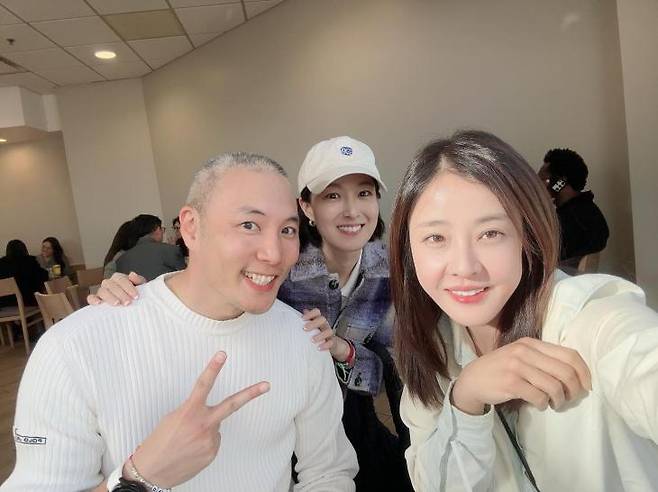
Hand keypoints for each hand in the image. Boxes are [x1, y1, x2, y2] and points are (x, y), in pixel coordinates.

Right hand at [87, 271, 145, 305]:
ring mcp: (102, 291)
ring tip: (117, 303)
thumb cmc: (135, 294)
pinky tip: (98, 303)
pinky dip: (93, 299)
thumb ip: (138, 280)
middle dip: (120, 293)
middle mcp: (109, 283)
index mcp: (119, 278)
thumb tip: (132, 274)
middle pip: (111, 285)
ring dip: (109, 297)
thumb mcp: (140, 286)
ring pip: (102, 291)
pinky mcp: (96, 299)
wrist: (133, 303)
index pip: (121, 279)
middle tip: (128, 302)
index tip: (135, 296)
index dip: (128, 287)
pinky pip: (90, 298)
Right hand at [128, 352, 268, 487]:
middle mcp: (203, 424)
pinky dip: (204, 441)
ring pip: (215, 426)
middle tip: (267, 385)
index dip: (213, 368)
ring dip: (205, 428)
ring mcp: (210, 440)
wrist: (152, 471)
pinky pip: (212, 440)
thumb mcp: (172, 418)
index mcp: (189, 412)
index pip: (203, 385)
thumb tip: (210, 413)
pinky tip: (191, 448)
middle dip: (251, 393)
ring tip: (187, 439)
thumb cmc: (159, 441)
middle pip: (232, 404)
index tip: (222, 354)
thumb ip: (194, 411)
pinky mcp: (212, 452)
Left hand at [302, 308, 340, 355]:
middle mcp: (325, 325)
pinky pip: (331, 342)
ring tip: (312, 340)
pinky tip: (318, 348)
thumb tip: (300, 313)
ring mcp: (329, 333)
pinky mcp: (332, 342)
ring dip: (320, 335)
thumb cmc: (317, 333)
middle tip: (304, 328)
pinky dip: (325, 345)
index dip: (310, 314)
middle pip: (322, 319)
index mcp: (319, 320)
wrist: (331, 343)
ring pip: (328, 331)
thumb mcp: (311, 327)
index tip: (302, 318)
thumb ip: (306, 321)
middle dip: (313, 323)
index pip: (317, 312)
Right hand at [451, 337, 590, 414]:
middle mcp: (525, 351)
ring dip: (559, 400)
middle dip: (574, 390)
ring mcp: (517, 366)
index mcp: (531, 343)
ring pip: (554, 386)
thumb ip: (543, 359)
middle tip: (570, 399)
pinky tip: (539, 404)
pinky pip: (539, 397)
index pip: (569, 354)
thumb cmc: (501, 369)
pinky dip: (543, 404)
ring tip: (555, 404)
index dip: (584, 372)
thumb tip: (576, 376)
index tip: (586, 386)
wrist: (472, 380)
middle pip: (565, 372)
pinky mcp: (511, 383)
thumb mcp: (521, 357)